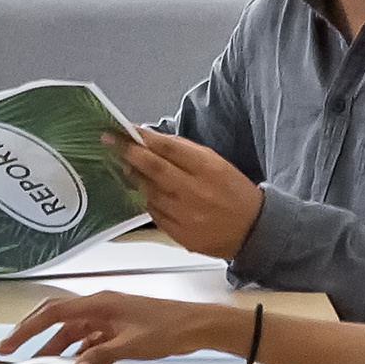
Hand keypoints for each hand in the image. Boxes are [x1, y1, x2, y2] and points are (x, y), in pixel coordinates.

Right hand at [4, 286, 242, 363]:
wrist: (196, 326)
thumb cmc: (170, 327)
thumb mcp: (132, 345)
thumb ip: (100, 356)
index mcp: (99, 303)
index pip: (52, 313)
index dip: (27, 328)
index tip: (9, 343)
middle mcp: (99, 306)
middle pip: (55, 317)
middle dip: (32, 333)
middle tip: (11, 348)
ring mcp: (108, 316)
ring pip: (72, 331)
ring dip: (56, 347)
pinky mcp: (117, 327)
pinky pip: (89, 339)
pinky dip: (79, 351)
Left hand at [110, 122, 262, 260]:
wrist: (253, 231)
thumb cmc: (235, 193)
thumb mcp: (217, 164)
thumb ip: (186, 153)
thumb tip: (153, 141)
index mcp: (209, 169)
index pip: (169, 148)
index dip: (144, 137)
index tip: (127, 129)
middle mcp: (196, 192)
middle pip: (154, 168)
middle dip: (128, 152)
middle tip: (111, 142)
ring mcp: (186, 215)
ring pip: (149, 191)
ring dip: (133, 176)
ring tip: (123, 165)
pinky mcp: (180, 234)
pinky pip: (154, 212)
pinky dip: (146, 199)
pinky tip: (143, 190)